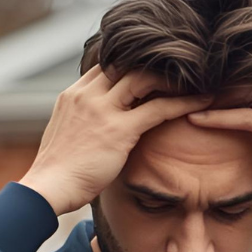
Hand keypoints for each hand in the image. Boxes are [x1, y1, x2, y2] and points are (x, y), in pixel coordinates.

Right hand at [19, 66, 215, 215]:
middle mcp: (86, 95)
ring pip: (144, 79)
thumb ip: (84, 119)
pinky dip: (184, 103)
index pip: (107, 64)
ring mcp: (102, 110)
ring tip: (197, 80)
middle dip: (155, 64)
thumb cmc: (60, 169)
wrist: (48, 188)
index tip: (157, 66)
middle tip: (183, 68)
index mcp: (73, 94)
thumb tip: (101, 122)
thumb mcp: (68, 132)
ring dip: (173, 78)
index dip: (132, 63)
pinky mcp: (118, 129)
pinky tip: (203, 101)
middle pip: (126, 64)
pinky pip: (158, 108)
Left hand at [186, 79, 251, 194]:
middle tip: (176, 82)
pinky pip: (246, 117)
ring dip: (207, 94)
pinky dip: (218, 117)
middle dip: (210, 77)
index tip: (195, 76)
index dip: (224, 71)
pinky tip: (194, 118)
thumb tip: (250, 147)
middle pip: (244, 73)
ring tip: (178, 97)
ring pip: (240, 90)